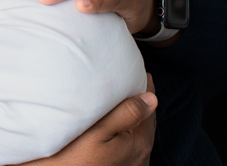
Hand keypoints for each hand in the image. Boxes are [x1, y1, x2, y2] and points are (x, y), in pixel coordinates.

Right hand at [24, 74, 156, 165]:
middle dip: (139, 100)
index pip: (150, 108)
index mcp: (140, 142)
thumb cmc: (75, 158)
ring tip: (120, 100)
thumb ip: (127, 114)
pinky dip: (125, 129)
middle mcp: (141, 155)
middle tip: (129, 81)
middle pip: (145, 120)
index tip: (139, 71)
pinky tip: (113, 124)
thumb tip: (151, 98)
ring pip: (137, 132)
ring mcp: (133, 164)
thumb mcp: (99, 131)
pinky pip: (129, 144)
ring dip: (131, 115)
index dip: (144, 87)